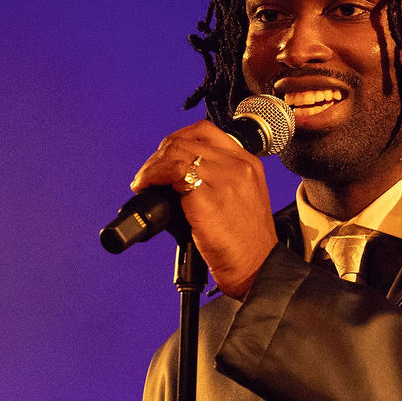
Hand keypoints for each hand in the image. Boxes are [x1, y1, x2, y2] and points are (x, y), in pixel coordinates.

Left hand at [129, 121, 278, 298]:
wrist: (258, 268)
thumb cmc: (245, 245)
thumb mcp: (240, 201)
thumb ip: (218, 182)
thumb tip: (176, 178)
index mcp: (248, 163)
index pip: (206, 132)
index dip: (177, 140)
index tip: (163, 157)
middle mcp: (238, 165)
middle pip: (186, 140)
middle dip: (159, 154)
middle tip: (147, 174)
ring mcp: (225, 178)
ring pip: (175, 152)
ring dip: (152, 166)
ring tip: (143, 182)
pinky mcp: (208, 196)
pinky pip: (172, 172)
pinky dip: (152, 176)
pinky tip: (146, 188)